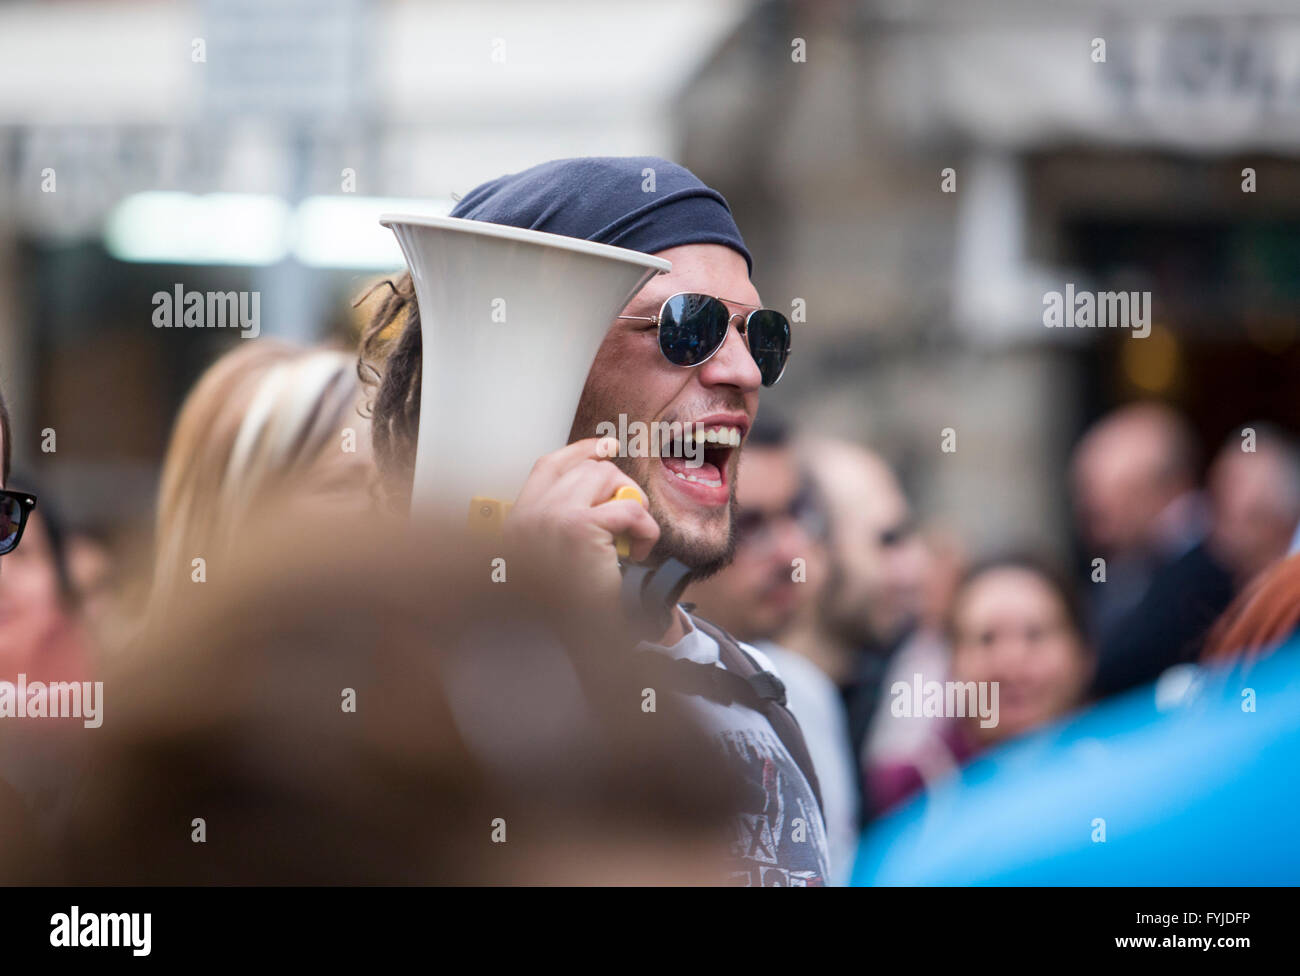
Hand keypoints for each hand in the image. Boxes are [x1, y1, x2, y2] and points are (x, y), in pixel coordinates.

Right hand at [503, 437, 658, 625]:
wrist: (579, 643)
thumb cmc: (573, 607)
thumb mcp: (556, 556)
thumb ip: (564, 517)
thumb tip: (601, 466)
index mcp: (517, 522)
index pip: (548, 465)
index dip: (581, 450)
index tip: (607, 445)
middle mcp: (528, 516)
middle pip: (587, 468)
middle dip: (620, 486)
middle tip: (631, 521)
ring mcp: (550, 519)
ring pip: (608, 478)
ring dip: (634, 504)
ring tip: (634, 537)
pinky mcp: (579, 530)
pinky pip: (630, 510)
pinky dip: (646, 530)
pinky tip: (641, 553)